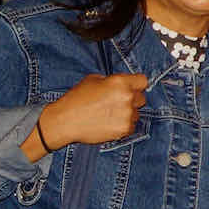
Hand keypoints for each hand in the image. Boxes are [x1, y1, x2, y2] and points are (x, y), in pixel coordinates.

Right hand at [32, 71, 147, 152]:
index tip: (131, 88)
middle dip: (131, 100)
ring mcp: (127, 114)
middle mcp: (127, 97)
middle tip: (116, 103)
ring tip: (109, 115)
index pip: (143, 81)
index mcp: (120, 82)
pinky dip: (123, 125)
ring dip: (127, 114)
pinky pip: (131, 126)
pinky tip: (109, 123)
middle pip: (141, 98)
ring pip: (136, 113)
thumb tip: (122, 84)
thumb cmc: (77, 99)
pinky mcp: (124, 129)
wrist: (65, 121)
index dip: (136, 84)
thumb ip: (112, 80)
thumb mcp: (93, 80)